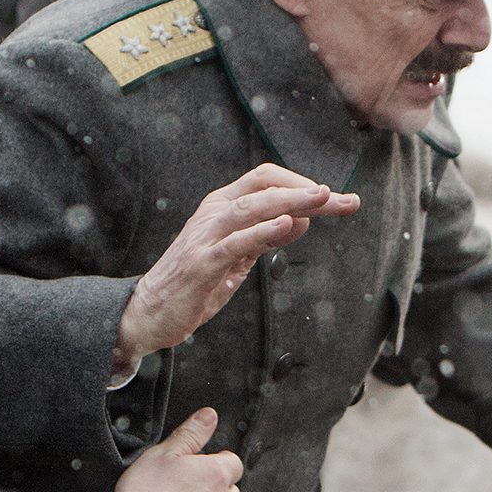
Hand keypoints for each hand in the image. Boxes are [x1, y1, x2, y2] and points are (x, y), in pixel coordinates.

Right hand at [115, 165, 359, 373]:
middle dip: (307, 191)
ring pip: (252, 207)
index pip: (265, 180)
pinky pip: (236, 242)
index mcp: (222, 207)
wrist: (148, 312)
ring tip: (323, 199)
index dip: (301, 183)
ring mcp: (206, 236)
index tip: (334, 199)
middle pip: (265, 187)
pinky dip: (263, 231)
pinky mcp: (202, 263)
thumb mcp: (238, 257)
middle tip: (343, 199)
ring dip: (291, 201)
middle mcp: (213, 213)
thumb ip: (266, 237)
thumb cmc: (194, 283)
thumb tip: (303, 220)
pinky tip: (288, 225)